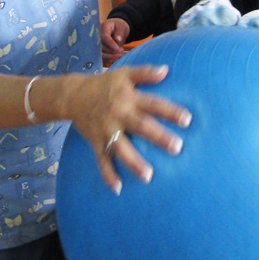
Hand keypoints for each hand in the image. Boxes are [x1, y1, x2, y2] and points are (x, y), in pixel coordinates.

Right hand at [57, 66, 190, 193]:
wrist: (71, 95)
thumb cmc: (104, 85)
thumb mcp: (123, 74)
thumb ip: (144, 73)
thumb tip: (166, 70)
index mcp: (128, 98)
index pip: (152, 104)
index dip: (169, 111)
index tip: (187, 119)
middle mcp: (118, 115)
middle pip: (140, 127)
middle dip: (158, 137)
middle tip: (177, 147)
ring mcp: (106, 130)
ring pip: (120, 148)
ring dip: (134, 162)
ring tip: (148, 176)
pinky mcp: (96, 142)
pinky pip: (102, 160)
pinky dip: (108, 175)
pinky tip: (118, 189)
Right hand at [100, 18, 130, 65]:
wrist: (116, 29)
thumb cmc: (119, 27)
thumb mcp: (122, 27)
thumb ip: (120, 32)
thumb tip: (118, 40)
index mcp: (103, 27)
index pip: (104, 37)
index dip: (110, 44)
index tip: (118, 48)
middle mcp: (96, 36)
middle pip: (100, 47)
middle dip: (111, 51)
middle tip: (122, 51)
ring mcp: (96, 44)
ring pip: (99, 54)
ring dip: (110, 57)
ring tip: (120, 55)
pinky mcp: (98, 51)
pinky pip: (101, 58)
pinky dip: (108, 60)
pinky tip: (116, 59)